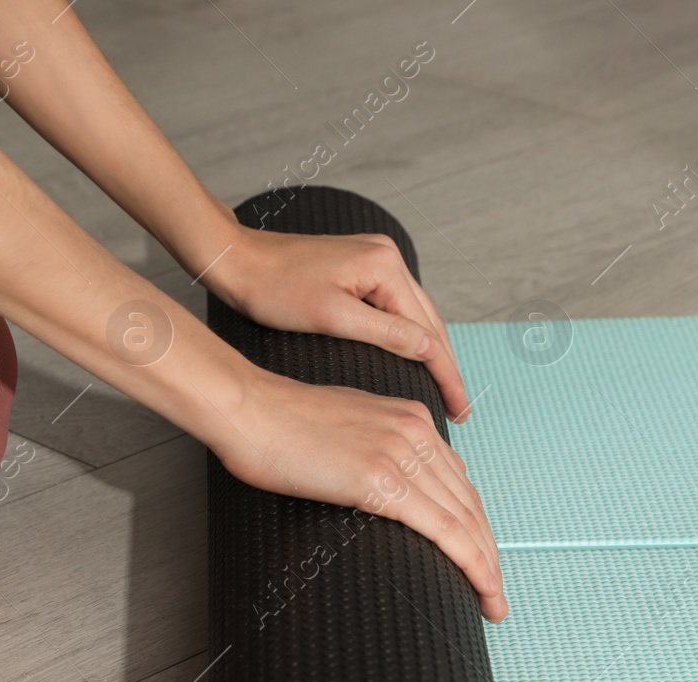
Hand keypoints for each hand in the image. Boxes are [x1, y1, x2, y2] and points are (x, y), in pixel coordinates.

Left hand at [210, 227, 472, 422]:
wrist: (236, 260)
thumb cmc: (274, 289)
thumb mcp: (332, 317)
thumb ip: (386, 333)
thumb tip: (431, 351)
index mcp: (384, 267)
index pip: (428, 330)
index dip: (446, 374)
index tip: (460, 409)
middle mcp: (388, 256)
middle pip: (430, 320)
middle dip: (446, 365)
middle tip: (460, 409)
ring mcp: (376, 258)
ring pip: (416, 313)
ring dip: (431, 351)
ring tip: (445, 390)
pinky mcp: (361, 266)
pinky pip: (397, 305)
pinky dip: (410, 333)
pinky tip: (415, 357)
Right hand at [211, 370, 506, 621]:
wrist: (247, 410)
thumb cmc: (277, 424)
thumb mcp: (341, 427)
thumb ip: (370, 450)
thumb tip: (376, 485)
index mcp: (411, 418)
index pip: (459, 482)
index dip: (476, 526)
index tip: (482, 559)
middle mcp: (417, 432)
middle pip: (470, 504)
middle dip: (488, 553)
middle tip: (495, 595)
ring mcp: (402, 455)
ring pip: (464, 521)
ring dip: (486, 567)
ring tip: (492, 604)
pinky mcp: (382, 481)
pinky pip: (443, 529)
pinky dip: (471, 562)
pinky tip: (481, 587)